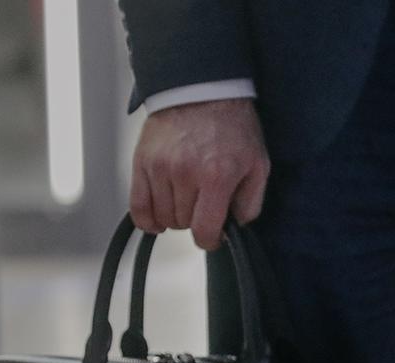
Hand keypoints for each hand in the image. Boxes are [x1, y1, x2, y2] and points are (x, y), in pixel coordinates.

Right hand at [130, 98, 269, 250]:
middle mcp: (185, 174)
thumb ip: (250, 202)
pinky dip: (147, 219)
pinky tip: (158, 218)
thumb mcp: (257, 164)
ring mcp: (160, 168)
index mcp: (216, 177)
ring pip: (163, 216)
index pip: (204, 230)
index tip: (213, 236)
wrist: (202, 90)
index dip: (210, 240)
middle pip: (184, 224)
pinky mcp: (141, 161)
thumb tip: (235, 229)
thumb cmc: (233, 127)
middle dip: (196, 220)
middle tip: (204, 203)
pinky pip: (137, 206)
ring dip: (176, 215)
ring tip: (187, 199)